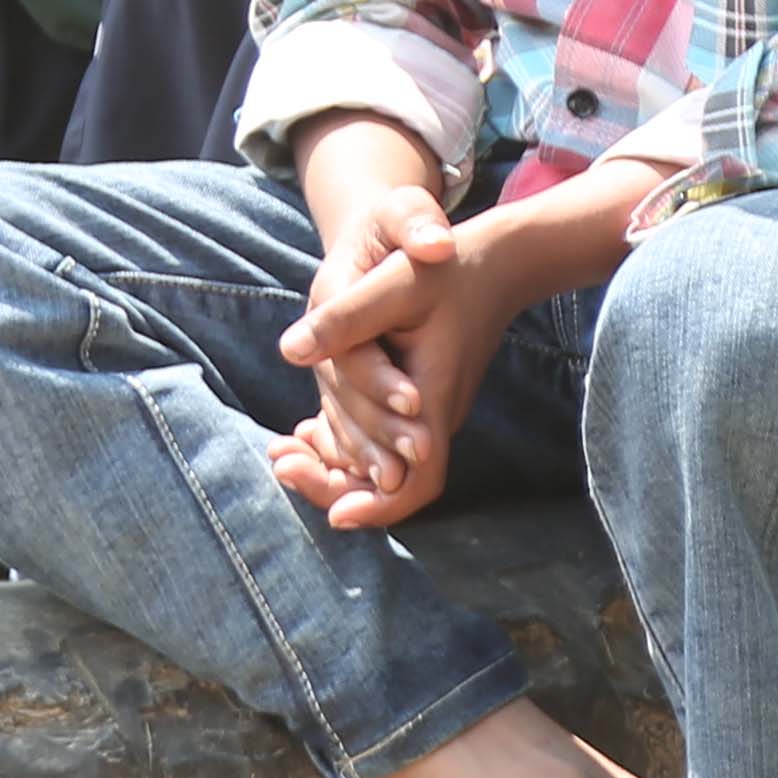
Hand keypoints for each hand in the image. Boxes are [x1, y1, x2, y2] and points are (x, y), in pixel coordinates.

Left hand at [278, 174, 497, 529]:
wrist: (496, 261)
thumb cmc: (448, 268)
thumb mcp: (396, 282)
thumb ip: (348, 318)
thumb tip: (289, 351)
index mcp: (435, 395)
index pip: (418, 477)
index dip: (380, 504)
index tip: (336, 516)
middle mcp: (436, 415)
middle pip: (395, 482)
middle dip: (337, 486)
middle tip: (282, 466)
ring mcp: (429, 413)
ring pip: (385, 464)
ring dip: (334, 466)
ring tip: (281, 453)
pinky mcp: (420, 402)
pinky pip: (383, 441)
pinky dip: (345, 444)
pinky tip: (304, 433)